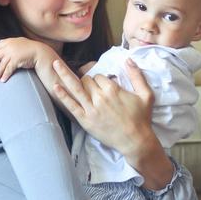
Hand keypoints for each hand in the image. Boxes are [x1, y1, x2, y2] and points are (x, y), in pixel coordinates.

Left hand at [0, 38, 57, 81]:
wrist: (39, 51)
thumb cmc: (29, 47)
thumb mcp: (18, 41)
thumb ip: (9, 42)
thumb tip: (0, 41)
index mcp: (8, 42)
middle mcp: (8, 47)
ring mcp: (12, 54)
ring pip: (2, 65)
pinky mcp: (16, 60)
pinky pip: (9, 69)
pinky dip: (5, 75)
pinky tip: (3, 80)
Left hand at [52, 58, 173, 188]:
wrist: (135, 140)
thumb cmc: (141, 118)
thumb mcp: (146, 95)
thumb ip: (137, 75)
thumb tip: (128, 59)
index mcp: (113, 89)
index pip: (99, 76)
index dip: (100, 79)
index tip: (102, 84)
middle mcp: (100, 97)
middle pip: (87, 80)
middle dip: (87, 80)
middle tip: (90, 85)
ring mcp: (91, 109)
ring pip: (76, 87)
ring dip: (64, 74)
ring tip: (54, 64)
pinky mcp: (85, 120)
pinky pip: (71, 105)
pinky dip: (63, 95)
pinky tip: (55, 86)